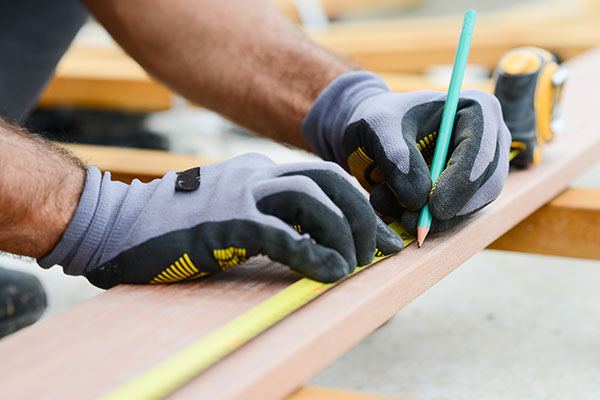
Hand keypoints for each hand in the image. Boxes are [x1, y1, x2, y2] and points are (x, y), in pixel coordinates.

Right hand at [37, 153, 403, 287]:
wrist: (118, 225)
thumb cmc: (175, 227)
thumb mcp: (229, 213)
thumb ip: (266, 218)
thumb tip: (309, 243)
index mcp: (258, 173)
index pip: (324, 177)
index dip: (359, 204)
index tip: (380, 235)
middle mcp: (255, 176)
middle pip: (329, 180)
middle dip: (364, 215)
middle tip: (379, 250)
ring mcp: (240, 195)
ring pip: (313, 200)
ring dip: (345, 233)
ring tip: (355, 265)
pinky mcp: (225, 223)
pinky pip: (283, 235)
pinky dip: (314, 255)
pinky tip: (329, 274)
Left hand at [302, 71, 510, 233]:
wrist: (371, 134)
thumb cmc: (378, 121)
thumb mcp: (379, 130)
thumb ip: (398, 159)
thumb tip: (419, 199)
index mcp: (475, 109)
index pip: (481, 150)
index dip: (461, 182)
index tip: (434, 208)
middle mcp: (487, 139)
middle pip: (486, 185)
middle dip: (449, 209)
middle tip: (410, 222)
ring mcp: (480, 168)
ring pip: (470, 207)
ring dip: (431, 218)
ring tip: (386, 204)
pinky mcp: (465, 191)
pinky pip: (454, 216)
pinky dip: (424, 220)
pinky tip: (394, 211)